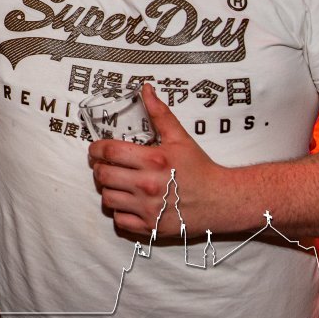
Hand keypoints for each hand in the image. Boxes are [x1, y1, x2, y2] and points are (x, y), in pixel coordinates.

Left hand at [87, 85, 224, 236]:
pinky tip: (127, 202)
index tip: (96, 149)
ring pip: (107, 198)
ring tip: (116, 183)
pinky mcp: (151, 227)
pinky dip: (119, 212)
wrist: (221, 200)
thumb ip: (159, 114)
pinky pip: (119, 221)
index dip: (97, 148)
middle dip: (99, 168)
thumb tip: (145, 90)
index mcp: (154, 160)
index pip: (110, 151)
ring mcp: (149, 209)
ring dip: (108, 189)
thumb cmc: (200, 168)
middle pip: (103, 175)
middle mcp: (149, 185)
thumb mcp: (180, 138)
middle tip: (104, 166)